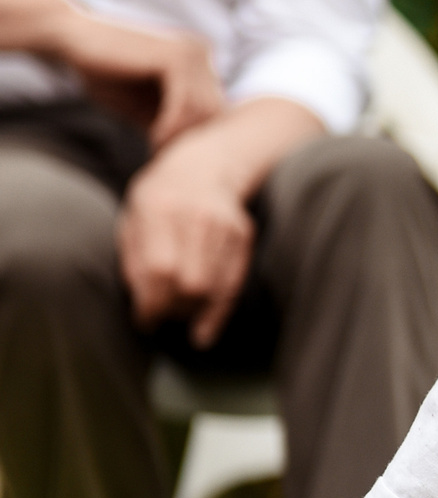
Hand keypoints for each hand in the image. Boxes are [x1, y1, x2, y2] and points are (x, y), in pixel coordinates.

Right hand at [57, 10, 226, 148]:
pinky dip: (171, 126)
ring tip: (155, 152)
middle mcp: (202, 55)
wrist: (72, 41)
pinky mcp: (176, 56)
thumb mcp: (144, 106)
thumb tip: (193, 156)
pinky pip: (185, 102)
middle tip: (163, 160)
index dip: (193, 139)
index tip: (168, 158)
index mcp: (198, 64)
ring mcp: (193, 53)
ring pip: (202, 110)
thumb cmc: (104, 74)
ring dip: (179, 137)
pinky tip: (153, 139)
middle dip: (188, 140)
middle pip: (212, 111)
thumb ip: (171, 122)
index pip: (213, 110)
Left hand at [118, 142, 256, 348]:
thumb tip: (144, 303)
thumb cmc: (156, 200)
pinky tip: (204, 330)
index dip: (151, 303)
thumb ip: (135, 259)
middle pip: (192, 284)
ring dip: (192, 313)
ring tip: (177, 315)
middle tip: (160, 316)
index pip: (160, 269)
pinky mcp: (244, 238)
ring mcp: (226, 228)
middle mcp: (199, 218)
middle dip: (173, 310)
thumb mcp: (132, 220)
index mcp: (161, 210)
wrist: (202, 167)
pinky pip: (233, 285)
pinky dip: (218, 313)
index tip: (144, 320)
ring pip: (214, 289)